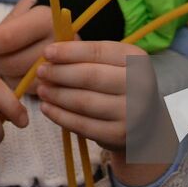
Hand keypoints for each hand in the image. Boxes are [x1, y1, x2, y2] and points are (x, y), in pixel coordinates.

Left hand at [0, 0, 54, 84]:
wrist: (77, 12)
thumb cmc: (43, 6)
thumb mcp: (25, 4)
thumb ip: (7, 24)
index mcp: (46, 20)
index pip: (7, 38)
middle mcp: (57, 44)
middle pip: (12, 63)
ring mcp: (62, 65)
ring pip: (19, 80)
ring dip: (3, 74)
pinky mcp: (62, 81)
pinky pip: (30, 90)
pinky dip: (17, 83)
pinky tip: (14, 71)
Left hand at [36, 40, 165, 185]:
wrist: (147, 123)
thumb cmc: (122, 85)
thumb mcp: (115, 65)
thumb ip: (89, 57)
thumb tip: (51, 53)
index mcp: (137, 60)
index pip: (98, 51)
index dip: (70, 51)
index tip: (47, 51)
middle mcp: (139, 85)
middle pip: (90, 76)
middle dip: (60, 73)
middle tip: (41, 71)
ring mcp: (130, 112)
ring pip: (84, 102)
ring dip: (57, 94)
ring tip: (41, 89)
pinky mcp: (118, 135)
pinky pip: (82, 125)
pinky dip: (60, 116)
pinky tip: (47, 108)